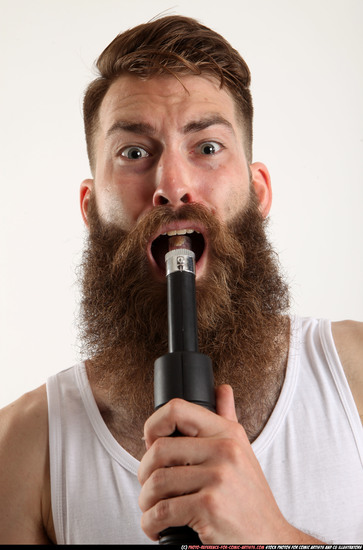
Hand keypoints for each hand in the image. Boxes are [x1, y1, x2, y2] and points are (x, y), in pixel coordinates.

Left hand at [138, 384, 296, 543]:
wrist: (271, 539)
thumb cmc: (251, 499)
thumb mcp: (243, 452)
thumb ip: (228, 418)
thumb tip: (222, 389)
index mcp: (227, 433)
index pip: (177, 409)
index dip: (153, 424)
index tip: (149, 444)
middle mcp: (224, 451)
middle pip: (159, 450)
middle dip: (144, 472)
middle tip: (148, 487)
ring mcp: (218, 479)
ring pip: (157, 482)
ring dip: (145, 501)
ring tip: (152, 509)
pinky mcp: (209, 508)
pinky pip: (162, 511)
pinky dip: (150, 523)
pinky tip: (156, 527)